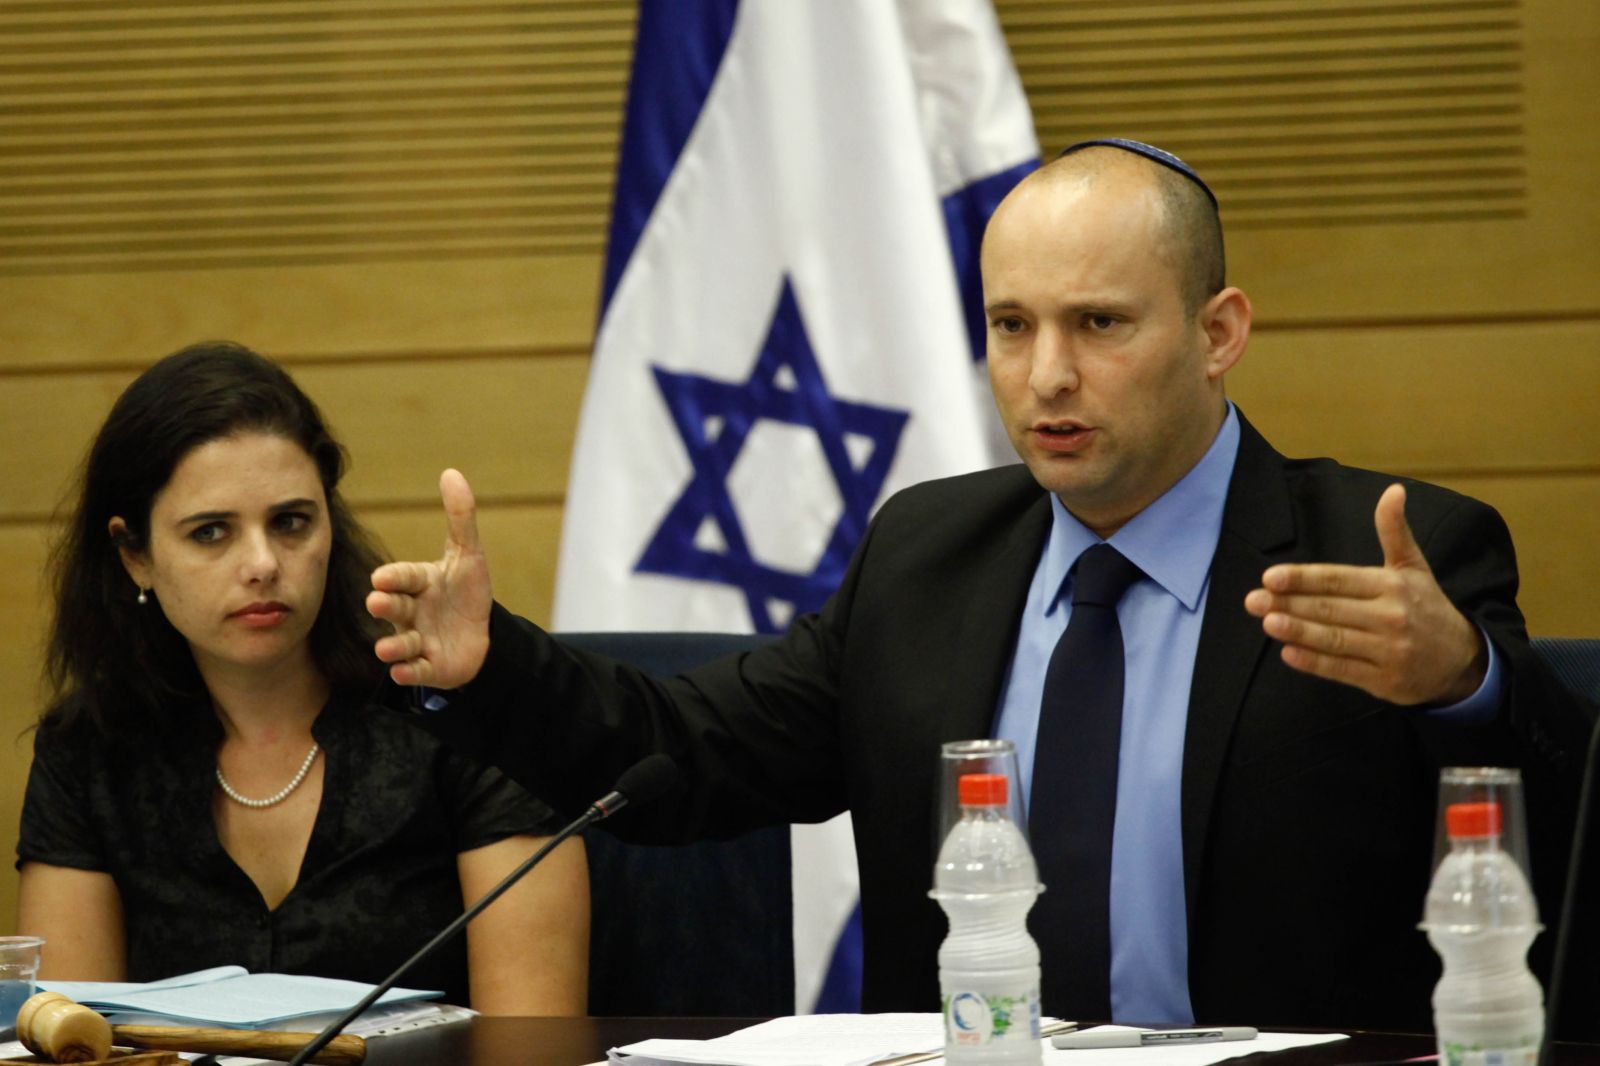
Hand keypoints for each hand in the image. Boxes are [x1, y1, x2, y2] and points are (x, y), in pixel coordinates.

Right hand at [368, 469, 492, 686]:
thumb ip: (460, 518)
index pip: (403, 577)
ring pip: (400, 643)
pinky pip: (416, 671)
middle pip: (395, 608)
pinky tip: (403, 672)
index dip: (395, 577)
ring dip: (392, 646)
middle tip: (376, 601)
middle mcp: (411, 612)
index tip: (382, 578)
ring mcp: (418, 641)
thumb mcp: (469, 555)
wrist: (483, 636)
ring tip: (387, 649)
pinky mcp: (429, 667)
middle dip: (385, 605)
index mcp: (418, 583)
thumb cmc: (466, 593)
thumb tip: (452, 472)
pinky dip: (409, 672)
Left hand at [1243, 483, 1487, 705]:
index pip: (1340, 579)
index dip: (1304, 578)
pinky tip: (1288, 654)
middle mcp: (1391, 616)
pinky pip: (1343, 670)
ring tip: (1267, 623)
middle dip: (1288, 604)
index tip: (1271, 577)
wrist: (1463, 660)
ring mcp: (1388, 651)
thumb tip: (1394, 490)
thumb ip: (1394, 530)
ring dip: (1298, 632)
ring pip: (1334, 639)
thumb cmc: (1426, 607)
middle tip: (1253, 601)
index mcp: (1392, 585)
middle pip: (1331, 609)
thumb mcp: (1413, 566)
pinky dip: (1315, 663)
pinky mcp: (1384, 681)